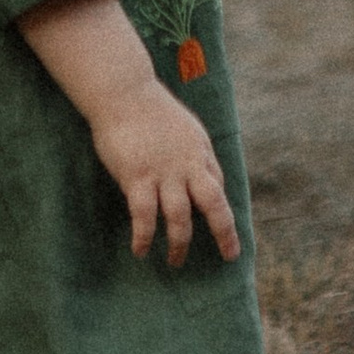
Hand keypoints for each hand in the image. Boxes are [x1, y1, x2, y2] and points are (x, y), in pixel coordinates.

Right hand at [90, 76, 240, 268]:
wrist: (123, 92)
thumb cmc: (150, 109)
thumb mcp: (185, 128)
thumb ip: (194, 154)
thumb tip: (203, 178)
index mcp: (200, 151)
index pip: (218, 187)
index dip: (221, 211)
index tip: (224, 232)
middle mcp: (187, 164)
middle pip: (214, 205)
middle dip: (224, 233)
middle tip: (229, 255)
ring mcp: (163, 172)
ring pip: (180, 218)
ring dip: (179, 244)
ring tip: (175, 262)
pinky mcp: (138, 177)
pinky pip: (144, 217)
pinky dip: (144, 237)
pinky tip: (140, 250)